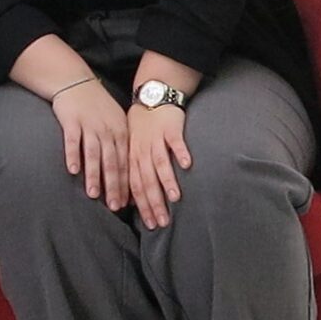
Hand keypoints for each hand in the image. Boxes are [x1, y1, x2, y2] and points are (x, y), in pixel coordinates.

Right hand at [51, 78, 130, 210]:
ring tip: (93, 194)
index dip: (126, 184)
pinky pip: (73, 141)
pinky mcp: (72, 121)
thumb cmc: (97, 107)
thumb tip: (126, 172)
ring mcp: (90, 125)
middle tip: (114, 206)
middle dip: (114, 186)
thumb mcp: (115, 121)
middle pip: (112, 162)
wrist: (77, 82)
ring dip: (94, 175)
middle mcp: (107, 130)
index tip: (126, 204)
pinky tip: (72, 169)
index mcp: (120, 132)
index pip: (125, 162)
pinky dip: (73, 155)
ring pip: (94, 154)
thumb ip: (120, 144)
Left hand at [128, 103, 192, 229]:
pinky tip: (187, 164)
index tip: (150, 225)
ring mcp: (156, 139)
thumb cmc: (143, 125)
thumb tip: (134, 197)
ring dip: (167, 181)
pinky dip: (180, 151)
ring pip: (159, 163)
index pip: (135, 186)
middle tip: (162, 221)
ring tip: (175, 198)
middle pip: (147, 179)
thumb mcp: (133, 147)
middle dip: (154, 202)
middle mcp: (142, 150)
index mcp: (133, 157)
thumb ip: (136, 170)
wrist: (152, 95)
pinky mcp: (170, 128)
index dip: (142, 206)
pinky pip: (176, 141)